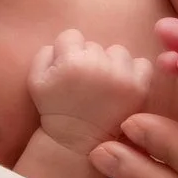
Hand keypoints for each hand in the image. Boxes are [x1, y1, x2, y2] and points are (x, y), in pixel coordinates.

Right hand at [30, 29, 153, 155]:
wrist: (77, 141)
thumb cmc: (54, 109)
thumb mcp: (35, 80)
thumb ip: (44, 53)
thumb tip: (60, 43)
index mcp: (71, 61)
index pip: (71, 35)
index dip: (68, 51)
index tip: (68, 70)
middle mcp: (97, 65)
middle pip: (95, 44)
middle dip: (89, 59)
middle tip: (86, 83)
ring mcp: (120, 76)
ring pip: (118, 52)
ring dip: (111, 63)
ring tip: (104, 84)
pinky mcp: (138, 88)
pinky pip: (142, 64)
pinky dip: (135, 72)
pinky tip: (122, 86)